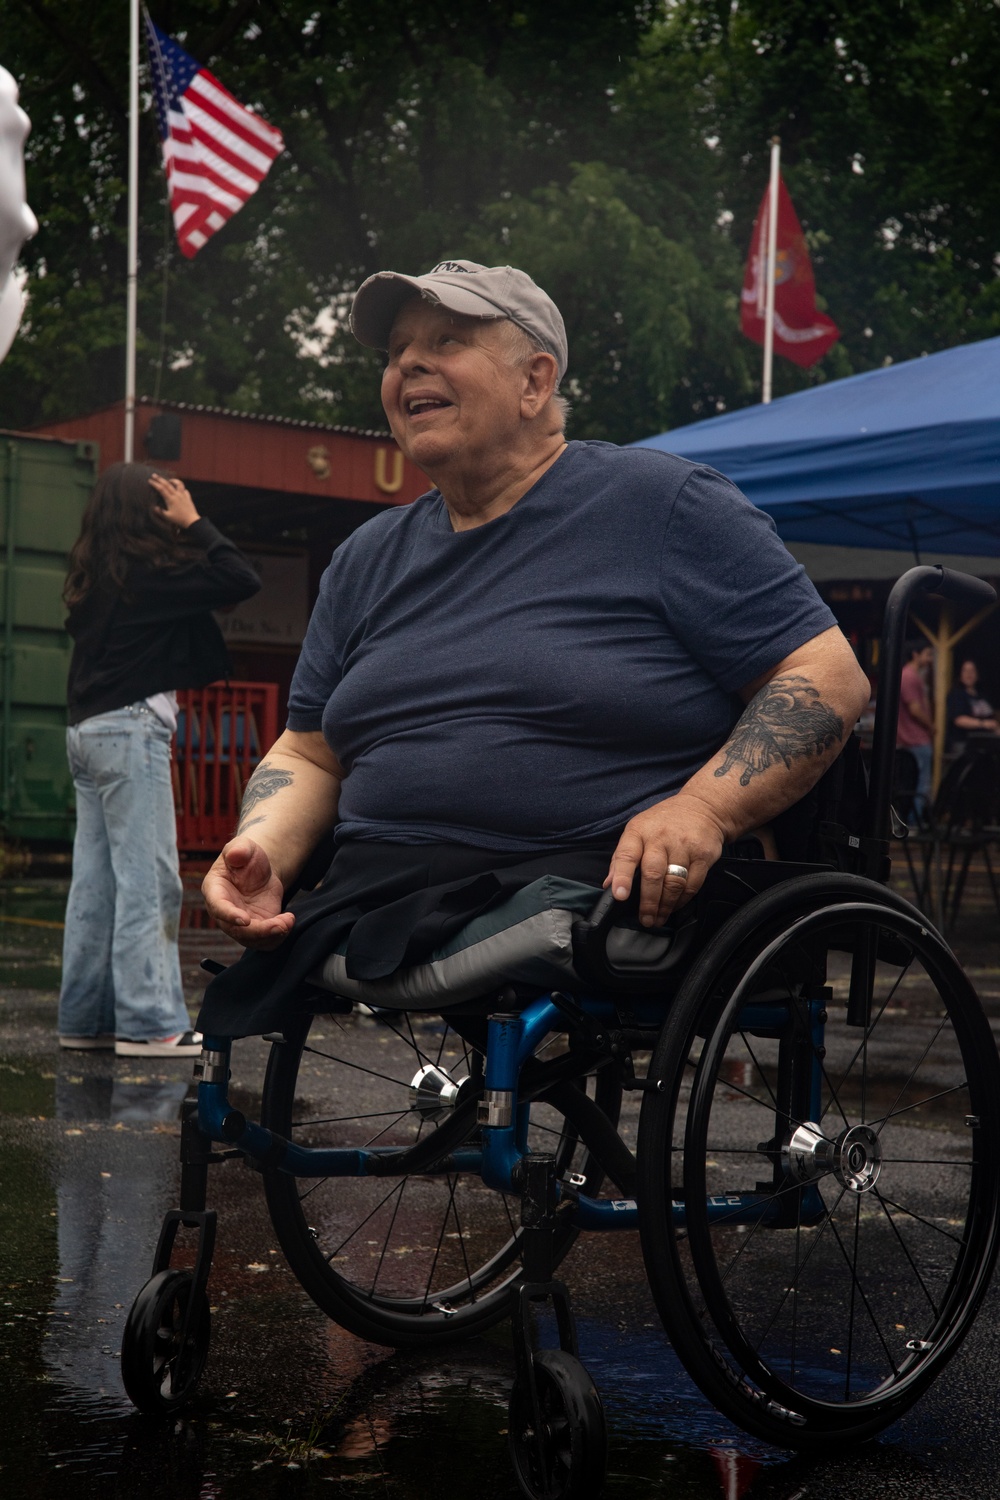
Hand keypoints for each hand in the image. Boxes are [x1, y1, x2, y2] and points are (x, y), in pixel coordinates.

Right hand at [149, 472, 199, 527]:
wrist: (192, 521)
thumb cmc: (179, 519)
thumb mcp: (168, 517)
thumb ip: (160, 512)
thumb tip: (155, 507)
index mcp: (170, 499)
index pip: (161, 489)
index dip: (155, 484)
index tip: (150, 480)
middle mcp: (177, 495)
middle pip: (167, 484)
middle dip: (159, 479)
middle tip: (154, 475)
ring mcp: (183, 495)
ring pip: (179, 484)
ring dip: (173, 480)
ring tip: (169, 480)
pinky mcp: (188, 497)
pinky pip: (185, 490)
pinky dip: (181, 488)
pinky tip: (179, 489)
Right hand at [202, 837, 295, 949]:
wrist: (259, 870)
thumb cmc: (247, 857)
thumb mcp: (244, 847)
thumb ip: (238, 849)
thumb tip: (234, 854)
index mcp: (215, 891)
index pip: (218, 907)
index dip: (229, 915)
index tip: (245, 920)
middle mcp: (224, 912)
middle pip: (236, 931)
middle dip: (259, 931)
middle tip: (280, 924)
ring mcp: (240, 924)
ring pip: (252, 940)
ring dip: (271, 936)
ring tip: (288, 921)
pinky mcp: (257, 929)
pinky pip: (265, 941)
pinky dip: (278, 936)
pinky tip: (288, 920)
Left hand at [604, 792, 727, 926]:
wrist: (703, 808)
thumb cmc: (663, 823)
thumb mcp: (637, 830)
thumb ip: (621, 858)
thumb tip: (608, 885)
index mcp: (639, 832)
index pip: (627, 855)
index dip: (622, 877)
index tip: (619, 895)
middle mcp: (661, 838)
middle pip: (653, 874)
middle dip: (648, 901)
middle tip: (645, 919)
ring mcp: (684, 846)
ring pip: (674, 883)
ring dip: (665, 906)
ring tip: (658, 918)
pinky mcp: (703, 855)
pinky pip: (692, 884)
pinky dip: (682, 900)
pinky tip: (675, 906)